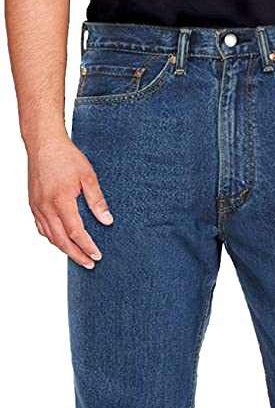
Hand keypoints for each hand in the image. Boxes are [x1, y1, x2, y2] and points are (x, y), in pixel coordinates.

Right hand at [28, 132, 113, 268]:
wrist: (43, 144)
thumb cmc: (66, 156)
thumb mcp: (88, 176)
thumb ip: (97, 200)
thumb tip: (107, 221)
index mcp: (61, 200)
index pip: (75, 232)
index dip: (87, 246)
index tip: (97, 255)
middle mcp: (46, 207)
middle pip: (61, 240)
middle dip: (76, 254)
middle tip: (89, 263)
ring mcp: (37, 206)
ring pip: (49, 236)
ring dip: (63, 248)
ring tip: (77, 255)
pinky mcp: (33, 204)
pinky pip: (41, 227)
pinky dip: (52, 237)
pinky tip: (61, 240)